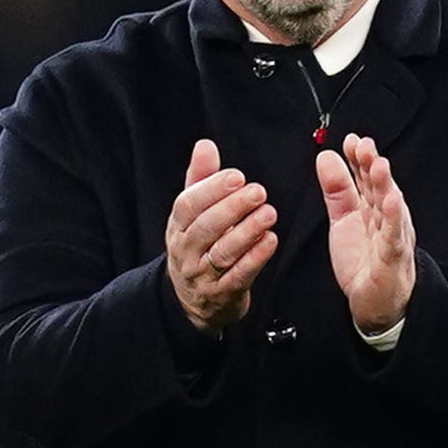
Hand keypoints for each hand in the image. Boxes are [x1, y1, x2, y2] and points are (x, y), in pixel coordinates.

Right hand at [164, 138, 276, 333]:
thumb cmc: (198, 247)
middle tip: (259, 192)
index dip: (212, 188)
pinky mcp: (222, 294)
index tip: (237, 176)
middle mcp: (186, 251)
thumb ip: (201, 180)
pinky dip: (256, 258)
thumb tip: (205, 145)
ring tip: (269, 213)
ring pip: (223, 252)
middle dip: (233, 207)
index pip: (188, 205)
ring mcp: (202, 275)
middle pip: (207, 227)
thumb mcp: (192, 215)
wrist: (193, 302)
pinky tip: (271, 241)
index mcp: (177, 228)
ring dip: (248, 231)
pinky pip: (239, 275)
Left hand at [313, 132, 416, 336]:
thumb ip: (337, 190)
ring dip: (385, 185)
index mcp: (372, 208)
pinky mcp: (393, 258)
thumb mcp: (343, 219)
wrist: (376, 301)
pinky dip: (394, 219)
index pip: (365, 178)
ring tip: (378, 164)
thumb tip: (327, 157)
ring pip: (389, 207)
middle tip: (362, 145)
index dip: (358, 159)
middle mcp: (385, 218)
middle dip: (371, 165)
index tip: (349, 140)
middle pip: (378, 187)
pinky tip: (392, 202)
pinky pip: (394, 237)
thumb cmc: (365, 260)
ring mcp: (392, 236)